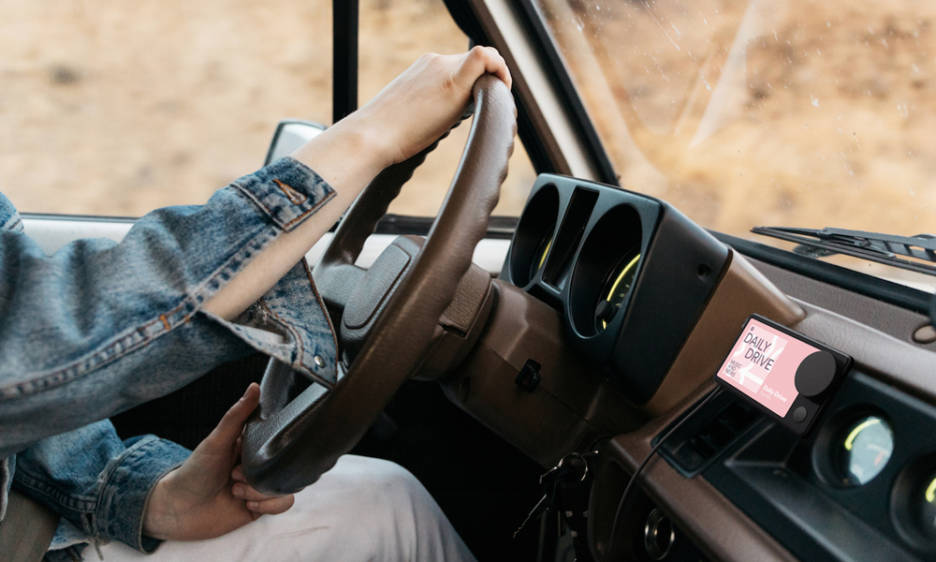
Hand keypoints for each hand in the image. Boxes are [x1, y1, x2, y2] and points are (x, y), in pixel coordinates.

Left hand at [142, 383, 295, 540]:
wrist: (178, 511)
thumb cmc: (193, 471)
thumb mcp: (216, 441)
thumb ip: (236, 415)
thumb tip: (255, 385)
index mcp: (250, 446)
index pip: (279, 440)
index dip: (273, 446)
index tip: (256, 452)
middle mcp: (257, 465)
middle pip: (284, 464)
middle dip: (259, 474)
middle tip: (235, 475)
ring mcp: (260, 486)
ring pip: (284, 485)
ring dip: (260, 491)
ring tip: (236, 491)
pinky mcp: (261, 506)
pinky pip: (283, 503)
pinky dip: (268, 505)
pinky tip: (247, 505)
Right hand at [339, 46, 511, 165]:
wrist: (371, 135)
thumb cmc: (385, 135)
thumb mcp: (408, 114)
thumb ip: (427, 110)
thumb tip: (437, 123)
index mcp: (424, 68)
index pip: (460, 66)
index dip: (474, 81)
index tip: (473, 106)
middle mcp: (434, 62)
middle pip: (474, 65)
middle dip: (485, 86)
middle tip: (481, 113)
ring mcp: (443, 68)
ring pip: (484, 61)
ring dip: (492, 83)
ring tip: (485, 110)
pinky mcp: (452, 82)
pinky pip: (485, 58)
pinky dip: (500, 71)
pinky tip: (501, 92)